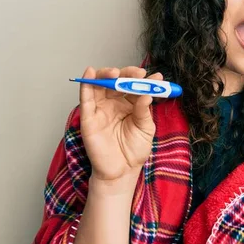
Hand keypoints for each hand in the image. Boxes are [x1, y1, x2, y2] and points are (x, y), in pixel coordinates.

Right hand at [78, 66, 162, 182]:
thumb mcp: (145, 128)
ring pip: (100, 84)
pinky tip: (90, 72)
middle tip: (139, 74)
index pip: (135, 86)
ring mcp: (100, 108)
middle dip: (127, 74)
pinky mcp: (88, 117)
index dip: (145, 80)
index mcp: (130, 103)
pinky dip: (86, 83)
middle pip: (117, 81)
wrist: (122, 171)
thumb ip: (144, 111)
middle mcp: (114, 103)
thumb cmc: (134, 150)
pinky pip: (85, 97)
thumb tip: (147, 94)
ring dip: (106, 74)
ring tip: (115, 73)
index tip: (157, 78)